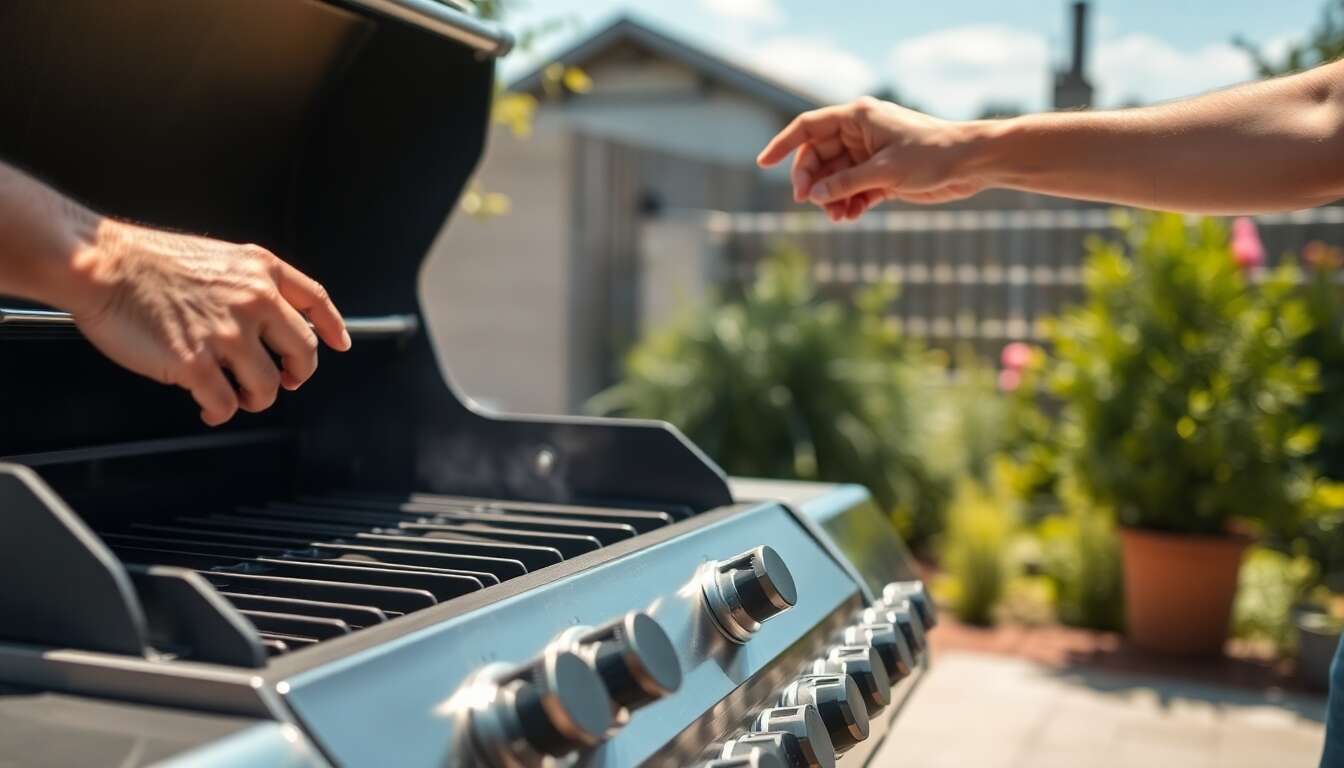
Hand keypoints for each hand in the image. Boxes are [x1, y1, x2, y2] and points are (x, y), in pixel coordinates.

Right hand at [67, 220, 350, 425]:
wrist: (100, 264)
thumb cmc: (145, 260)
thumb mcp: (218, 256)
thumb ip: (249, 284)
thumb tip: (270, 318)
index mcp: (260, 270)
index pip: (315, 300)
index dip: (332, 326)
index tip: (340, 343)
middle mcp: (254, 300)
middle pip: (303, 352)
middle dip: (298, 373)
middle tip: (285, 380)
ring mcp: (227, 334)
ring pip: (269, 387)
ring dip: (256, 398)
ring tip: (237, 396)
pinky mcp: (196, 363)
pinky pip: (226, 404)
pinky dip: (221, 412)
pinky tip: (210, 408)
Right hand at [756, 97, 985, 220]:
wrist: (971, 164)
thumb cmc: (932, 154)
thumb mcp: (885, 170)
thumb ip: (846, 182)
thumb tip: (814, 196)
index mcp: (857, 118)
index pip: (808, 127)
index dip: (783, 145)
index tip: (763, 164)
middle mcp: (860, 133)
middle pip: (818, 157)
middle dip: (812, 181)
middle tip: (810, 203)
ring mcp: (870, 155)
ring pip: (835, 178)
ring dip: (831, 198)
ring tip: (836, 217)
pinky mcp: (882, 176)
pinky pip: (853, 190)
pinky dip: (848, 203)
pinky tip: (850, 217)